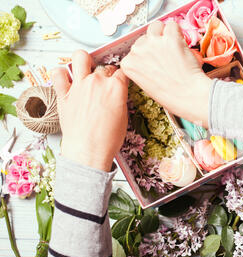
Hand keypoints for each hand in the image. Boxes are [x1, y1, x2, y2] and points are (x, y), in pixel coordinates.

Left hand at [51, 50, 128, 171]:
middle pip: (104, 67)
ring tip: (85, 70)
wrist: (88, 151)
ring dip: (84, 61)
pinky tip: (67, 80)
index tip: (121, 80)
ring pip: (81, 57)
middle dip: (107, 73)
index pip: (122, 72)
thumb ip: (120, 99)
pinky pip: (57, 73)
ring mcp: (79, 85)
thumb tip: (117, 93)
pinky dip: (61, 74)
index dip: (123, 76)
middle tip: (105, 83)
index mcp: (116, 88)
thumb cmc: (106, 140)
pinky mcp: (63, 93)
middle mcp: (97, 82)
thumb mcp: (123, 118)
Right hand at [121, 21, 212, 127]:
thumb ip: (143, 67)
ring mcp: (153, 43)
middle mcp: (137, 51)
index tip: (155, 61)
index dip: (147, 54)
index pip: (134, 49)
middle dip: (155, 44)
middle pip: (144, 38)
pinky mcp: (169, 38)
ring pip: (156, 26)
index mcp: (128, 65)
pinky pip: (172, 25)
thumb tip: (150, 56)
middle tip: (167, 58)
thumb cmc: (171, 95)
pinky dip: (178, 33)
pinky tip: (181, 45)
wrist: (188, 96)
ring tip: (173, 48)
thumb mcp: (147, 84)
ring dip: (164, 34)